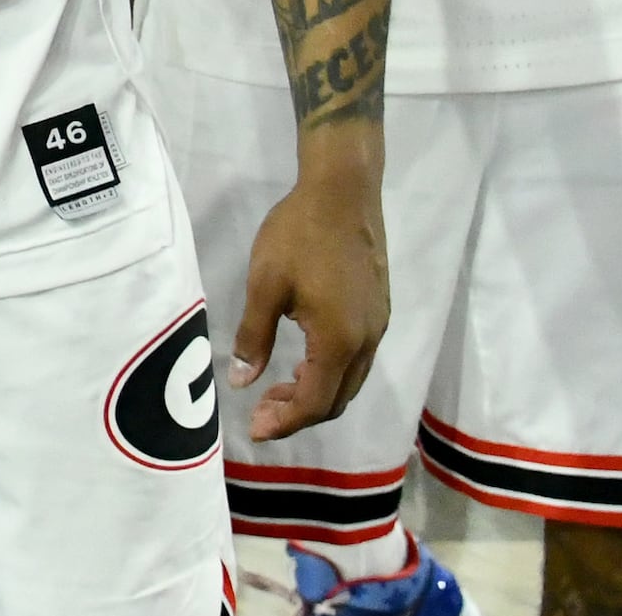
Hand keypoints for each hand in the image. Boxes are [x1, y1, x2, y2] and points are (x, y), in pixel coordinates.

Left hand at [231, 131, 387, 439]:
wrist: (343, 191)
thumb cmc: (299, 235)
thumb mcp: (264, 284)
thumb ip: (254, 336)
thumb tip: (242, 382)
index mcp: (339, 341)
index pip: (316, 401)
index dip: (286, 421)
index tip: (256, 429)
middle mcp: (367, 342)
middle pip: (337, 399)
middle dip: (300, 413)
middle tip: (261, 411)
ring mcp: (377, 326)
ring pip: (350, 380)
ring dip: (315, 393)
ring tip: (277, 389)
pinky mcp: (378, 310)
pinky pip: (356, 359)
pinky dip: (329, 372)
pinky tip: (303, 361)